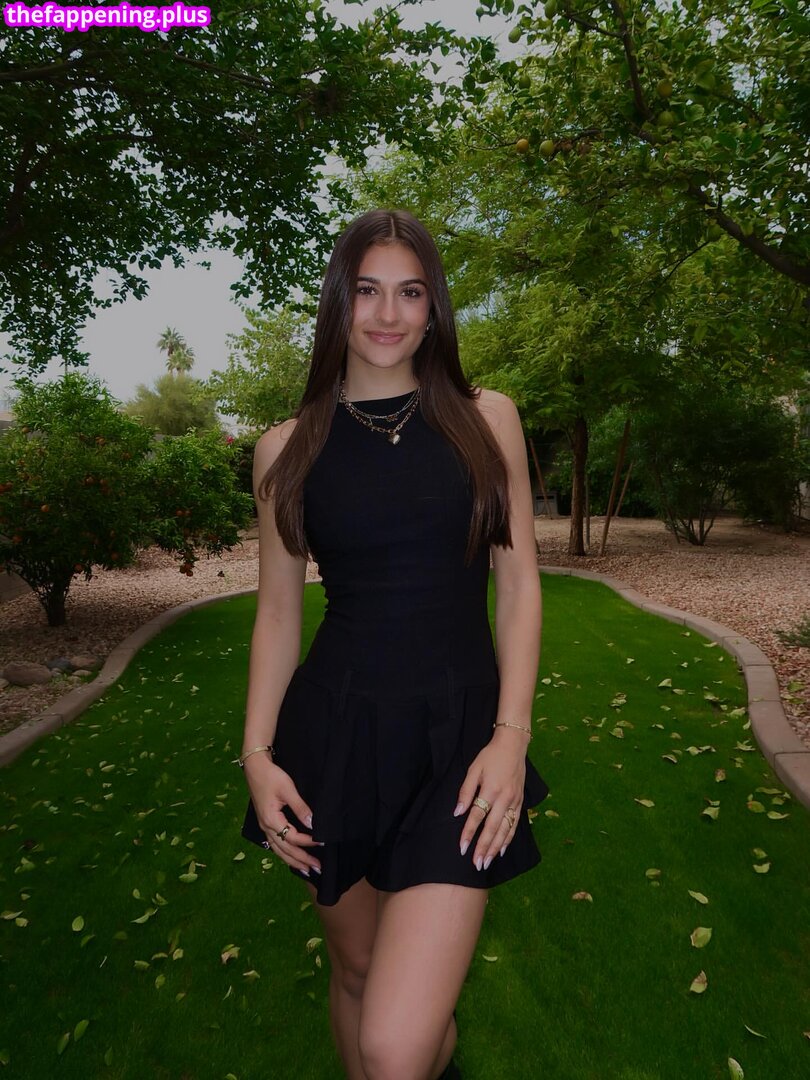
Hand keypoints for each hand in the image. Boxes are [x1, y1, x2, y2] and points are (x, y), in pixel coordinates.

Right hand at [244, 756, 323, 876]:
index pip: (292, 837)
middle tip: (317, 868)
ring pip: (278, 850)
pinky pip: (275, 844)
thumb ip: (301, 808)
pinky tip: (291, 858)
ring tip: (306, 870)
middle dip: (301, 860)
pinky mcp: (265, 823)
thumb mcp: (288, 789)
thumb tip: (313, 824)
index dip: (308, 842)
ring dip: (292, 861)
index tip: (322, 843)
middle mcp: (266, 827)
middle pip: (285, 849)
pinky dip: (284, 854)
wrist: (255, 768)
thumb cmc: (272, 777)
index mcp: (271, 820)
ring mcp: (264, 827)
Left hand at [454, 729, 527, 869]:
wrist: (513, 746)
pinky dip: (508, 839)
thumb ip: (466, 791)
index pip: (478, 816)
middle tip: (477, 864)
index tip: (462, 848)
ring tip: (487, 862)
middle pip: (493, 828)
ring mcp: (515, 801)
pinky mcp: (520, 802)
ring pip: (505, 830)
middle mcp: (505, 798)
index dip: (469, 833)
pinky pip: (515, 824)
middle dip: (484, 847)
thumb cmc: (490, 757)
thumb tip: (457, 813)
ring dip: (496, 847)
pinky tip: (501, 850)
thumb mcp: (474, 769)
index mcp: (491, 790)